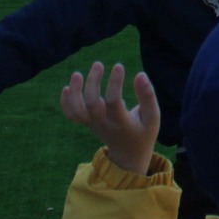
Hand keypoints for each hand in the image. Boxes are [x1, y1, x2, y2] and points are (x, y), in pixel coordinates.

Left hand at [59, 61, 160, 177]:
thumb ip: (148, 96)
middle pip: (91, 104)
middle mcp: (104, 124)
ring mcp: (93, 125)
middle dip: (92, 82)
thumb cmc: (143, 132)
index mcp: (121, 123)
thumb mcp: (153, 116)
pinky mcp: (88, 124)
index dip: (114, 83)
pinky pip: (72, 115)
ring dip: (74, 92)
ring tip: (76, 74)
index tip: (119, 66)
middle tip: (98, 64)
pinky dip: (65, 102)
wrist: (128, 155)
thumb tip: (140, 74)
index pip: (113, 102)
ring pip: (76, 111)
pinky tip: (66, 87)